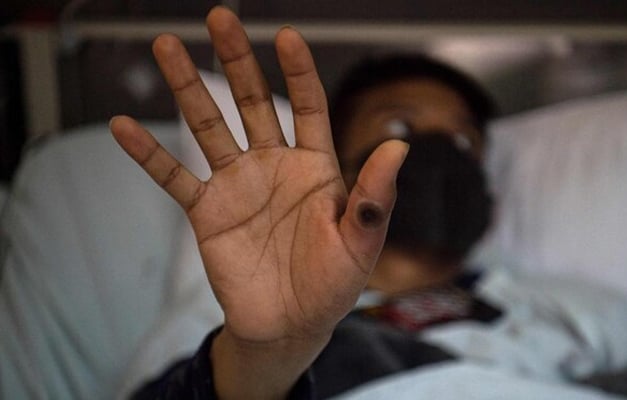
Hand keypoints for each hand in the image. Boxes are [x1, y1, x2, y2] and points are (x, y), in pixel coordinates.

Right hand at [111, 6, 406, 398]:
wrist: (291, 326)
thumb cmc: (332, 285)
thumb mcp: (361, 243)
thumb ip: (374, 197)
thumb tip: (399, 147)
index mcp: (315, 168)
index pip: (307, 107)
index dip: (298, 73)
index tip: (286, 37)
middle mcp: (274, 166)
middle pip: (252, 102)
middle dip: (236, 60)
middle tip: (219, 18)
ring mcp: (238, 186)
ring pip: (209, 127)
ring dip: (188, 89)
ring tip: (167, 46)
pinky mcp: (208, 212)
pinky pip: (174, 177)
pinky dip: (149, 154)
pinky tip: (124, 126)